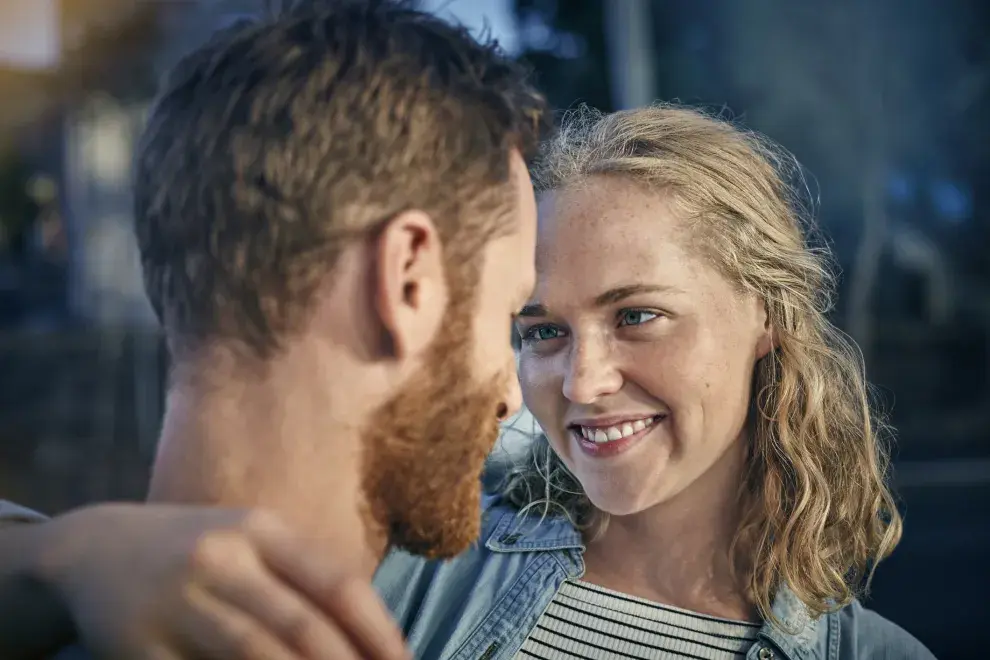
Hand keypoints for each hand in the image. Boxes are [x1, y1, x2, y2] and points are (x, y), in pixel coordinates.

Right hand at [33, 504, 408, 658]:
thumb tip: (373, 640)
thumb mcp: (251, 543)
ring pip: (256, 655)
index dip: (380, 632)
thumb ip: (305, 581)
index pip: (338, 584)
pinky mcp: (139, 645)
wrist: (93, 549)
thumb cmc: (197, 551)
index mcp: (261, 531)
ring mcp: (178, 601)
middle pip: (303, 627)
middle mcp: (222, 559)